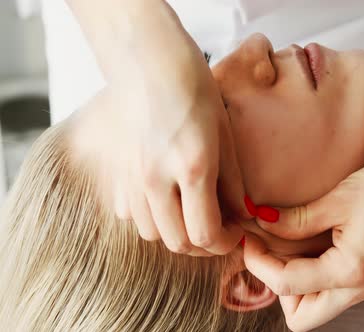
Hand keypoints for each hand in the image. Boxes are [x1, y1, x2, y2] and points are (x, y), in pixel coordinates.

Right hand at [108, 45, 250, 256]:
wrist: (149, 63)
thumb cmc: (195, 91)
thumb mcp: (225, 135)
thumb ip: (233, 184)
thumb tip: (243, 216)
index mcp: (192, 168)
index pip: (205, 233)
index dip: (225, 243)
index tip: (236, 233)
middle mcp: (157, 179)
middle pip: (178, 243)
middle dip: (203, 245)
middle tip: (219, 228)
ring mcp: (132, 178)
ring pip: (153, 234)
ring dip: (177, 233)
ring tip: (193, 213)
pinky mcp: (117, 173)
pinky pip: (131, 215)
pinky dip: (153, 218)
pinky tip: (167, 199)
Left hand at [243, 160, 363, 330]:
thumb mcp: (339, 200)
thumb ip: (296, 219)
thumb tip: (260, 223)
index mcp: (349, 272)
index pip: (285, 283)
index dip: (257, 261)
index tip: (248, 237)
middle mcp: (357, 290)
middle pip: (301, 319)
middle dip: (278, 288)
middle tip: (273, 250)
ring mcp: (363, 287)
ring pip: (314, 309)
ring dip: (294, 284)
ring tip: (291, 244)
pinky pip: (328, 292)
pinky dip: (311, 276)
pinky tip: (310, 242)